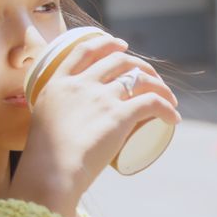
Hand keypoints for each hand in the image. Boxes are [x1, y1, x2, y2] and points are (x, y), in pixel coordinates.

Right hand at [8, 35, 180, 216]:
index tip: (122, 45)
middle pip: (118, 61)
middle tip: (150, 76)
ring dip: (159, 85)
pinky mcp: (119, 115)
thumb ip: (53, 120)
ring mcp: (101, 98)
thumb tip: (64, 130)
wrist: (51, 174)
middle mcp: (81, 85)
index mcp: (58, 83)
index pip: (85, 49)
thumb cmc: (43, 161)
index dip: (106, 43)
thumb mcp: (42, 126)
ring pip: (139, 79)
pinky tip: (173, 117)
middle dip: (140, 64)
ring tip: (168, 97)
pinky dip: (167, 108)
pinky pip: (152, 103)